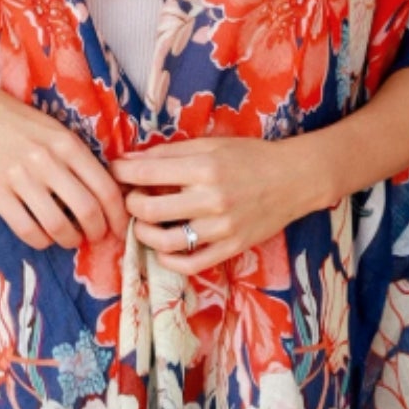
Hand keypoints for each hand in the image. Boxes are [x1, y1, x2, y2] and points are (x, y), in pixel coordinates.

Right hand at [0, 79, 130, 250]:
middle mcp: (47, 160)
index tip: (119, 229)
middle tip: (96, 237)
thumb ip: (81, 159)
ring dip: (70, 240)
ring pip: (57, 224)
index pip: (106, 188)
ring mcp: (20, 177)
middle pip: (87, 211)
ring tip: (70, 239)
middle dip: (98, 232)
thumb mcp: (58, 132)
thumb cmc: (22, 124)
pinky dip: (41, 241)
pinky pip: (26, 229)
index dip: (118, 216)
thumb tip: (109, 195)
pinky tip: (44, 237)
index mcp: (68, 144)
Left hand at [108, 135, 322, 273]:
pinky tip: (163, 248)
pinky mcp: (231, 248)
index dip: (121, 172)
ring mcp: (221, 228)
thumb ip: (169, 152)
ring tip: (142, 224)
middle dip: (129, 203)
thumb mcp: (210, 144)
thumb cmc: (250, 156)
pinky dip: (168, 260)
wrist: (294, 179)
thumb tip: (128, 159)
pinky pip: (190, 264)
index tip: (114, 171)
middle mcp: (211, 199)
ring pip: (164, 241)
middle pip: (147, 210)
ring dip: (143, 233)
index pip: (145, 173)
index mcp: (204, 167)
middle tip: (131, 197)